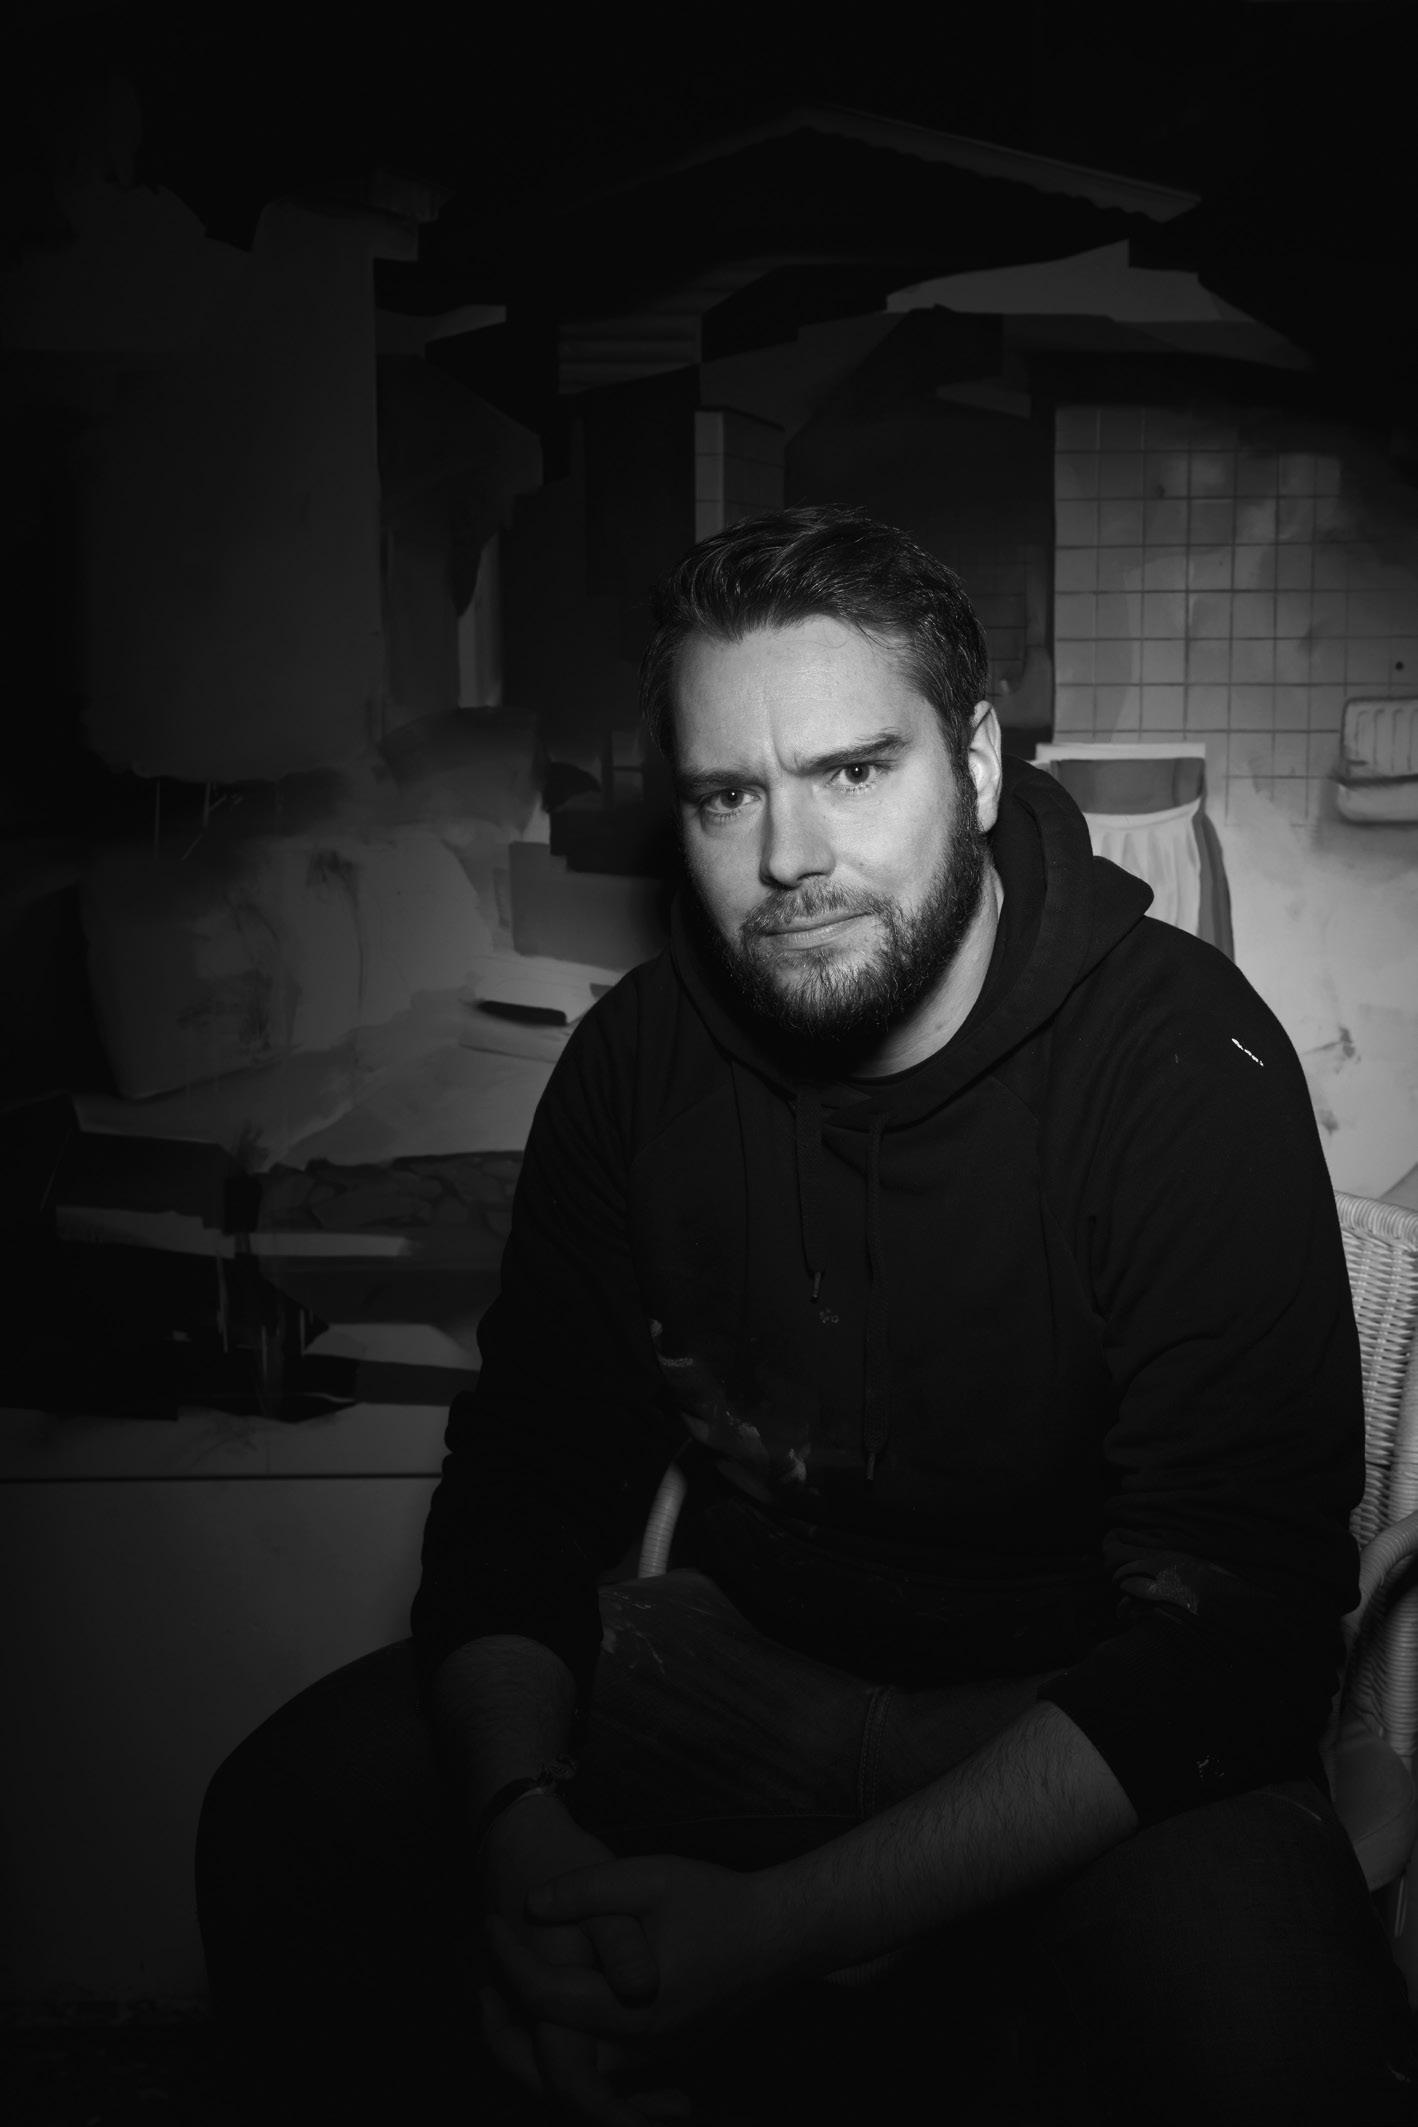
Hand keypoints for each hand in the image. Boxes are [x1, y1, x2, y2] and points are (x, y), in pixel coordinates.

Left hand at [477, 1794, 691, 2123]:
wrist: (780, 1937)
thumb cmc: (718, 1900)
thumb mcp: (651, 1876)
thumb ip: (588, 1889)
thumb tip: (531, 1904)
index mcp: (632, 2006)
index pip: (546, 1997)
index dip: (508, 1957)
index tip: (490, 1919)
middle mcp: (640, 2047)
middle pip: (551, 2066)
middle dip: (505, 2034)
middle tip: (480, 1988)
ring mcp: (655, 2059)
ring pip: (576, 2081)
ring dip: (534, 2049)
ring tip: (505, 2002)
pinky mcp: (666, 2056)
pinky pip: (605, 2075)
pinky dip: (570, 2054)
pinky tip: (554, 2016)